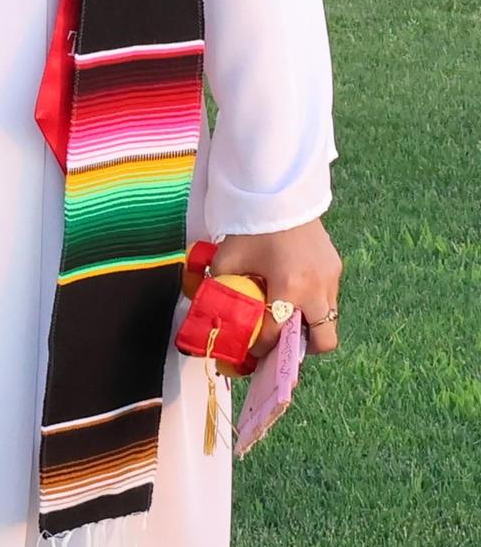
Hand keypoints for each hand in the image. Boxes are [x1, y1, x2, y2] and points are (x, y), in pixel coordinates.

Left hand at [210, 218, 341, 356]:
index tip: (251, 352)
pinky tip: (293, 290)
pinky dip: (313, 303)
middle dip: (302, 348)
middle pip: (323, 341)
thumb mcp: (227, 258)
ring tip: (285, 316)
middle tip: (281, 342)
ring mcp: (331, 279)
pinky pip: (329, 298)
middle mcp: (316, 289)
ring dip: (309, 325)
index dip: (261, 348)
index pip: (277, 334)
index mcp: (288, 288)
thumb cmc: (251, 226)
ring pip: (330, 320)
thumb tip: (210, 308)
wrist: (279, 193)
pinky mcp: (336, 267)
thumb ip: (220, 286)